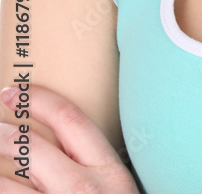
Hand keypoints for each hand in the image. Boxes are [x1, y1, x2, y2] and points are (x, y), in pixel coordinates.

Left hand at [0, 83, 139, 192]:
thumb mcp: (116, 188)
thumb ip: (87, 167)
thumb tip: (45, 148)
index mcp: (109, 171)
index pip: (70, 118)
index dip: (38, 100)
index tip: (16, 92)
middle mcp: (83, 189)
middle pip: (34, 148)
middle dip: (7, 135)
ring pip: (9, 185)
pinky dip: (3, 189)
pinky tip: (1, 184)